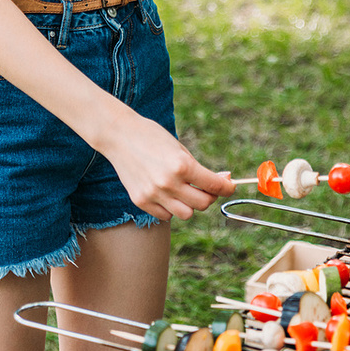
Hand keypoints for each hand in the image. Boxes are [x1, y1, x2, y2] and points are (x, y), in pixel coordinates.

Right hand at [100, 111, 234, 221]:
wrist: (119, 135)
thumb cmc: (152, 136)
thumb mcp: (179, 148)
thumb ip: (198, 168)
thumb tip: (223, 181)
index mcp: (181, 165)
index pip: (214, 185)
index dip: (227, 187)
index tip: (230, 185)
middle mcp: (168, 183)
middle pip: (202, 204)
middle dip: (209, 195)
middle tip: (206, 186)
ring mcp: (153, 194)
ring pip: (186, 214)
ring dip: (190, 204)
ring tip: (185, 190)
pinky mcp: (141, 201)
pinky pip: (165, 215)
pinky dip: (171, 207)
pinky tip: (166, 192)